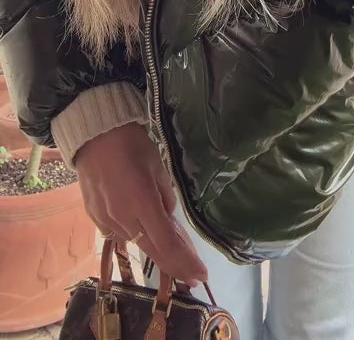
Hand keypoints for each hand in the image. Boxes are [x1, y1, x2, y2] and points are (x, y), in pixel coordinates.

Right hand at [74, 122, 207, 286]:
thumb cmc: (133, 145)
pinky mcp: (95, 218)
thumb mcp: (158, 168)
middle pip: (152, 250)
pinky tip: (144, 231)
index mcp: (142, 203)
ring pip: (136, 242)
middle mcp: (122, 219)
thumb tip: (168, 220)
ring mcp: (106, 221)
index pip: (167, 243)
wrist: (95, 135)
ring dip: (155, 247)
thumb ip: (165, 199)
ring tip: (174, 249)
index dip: (185, 262)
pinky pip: (120, 233)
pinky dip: (136, 235)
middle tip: (193, 275)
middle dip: (175, 265)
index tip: (201, 274)